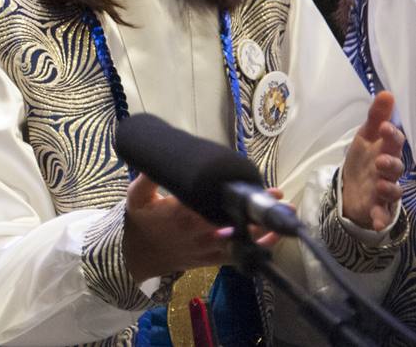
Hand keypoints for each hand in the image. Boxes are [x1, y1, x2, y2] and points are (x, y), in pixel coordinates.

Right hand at [123, 173, 280, 280]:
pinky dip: (256, 248)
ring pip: (239, 238)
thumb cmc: (140, 223)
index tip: (249, 184)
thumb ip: (146, 179)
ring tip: (285, 215)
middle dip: (255, 208)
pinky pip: (238, 255)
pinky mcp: (212, 260)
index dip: (231, 195)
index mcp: (180, 213)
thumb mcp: (135, 197)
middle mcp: (198, 231)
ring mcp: (207, 247)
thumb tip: (155, 161)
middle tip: (276, 195)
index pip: (210, 202)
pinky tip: (273, 237)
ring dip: (264, 227)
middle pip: (231, 218)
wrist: (137, 255)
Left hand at [341, 91, 404, 230]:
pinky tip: (377, 222)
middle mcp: (388, 171)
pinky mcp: (376, 207)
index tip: (385, 128)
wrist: (352, 186)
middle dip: (391, 163)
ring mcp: (384, 190)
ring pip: (392, 189)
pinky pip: (381, 214)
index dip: (391, 136)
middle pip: (395, 167)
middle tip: (381, 160)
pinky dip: (380, 218)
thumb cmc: (363, 158)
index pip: (394, 142)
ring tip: (380, 184)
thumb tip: (386, 92)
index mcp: (386, 151)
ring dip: (388, 187)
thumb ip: (376, 117)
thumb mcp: (366, 136)